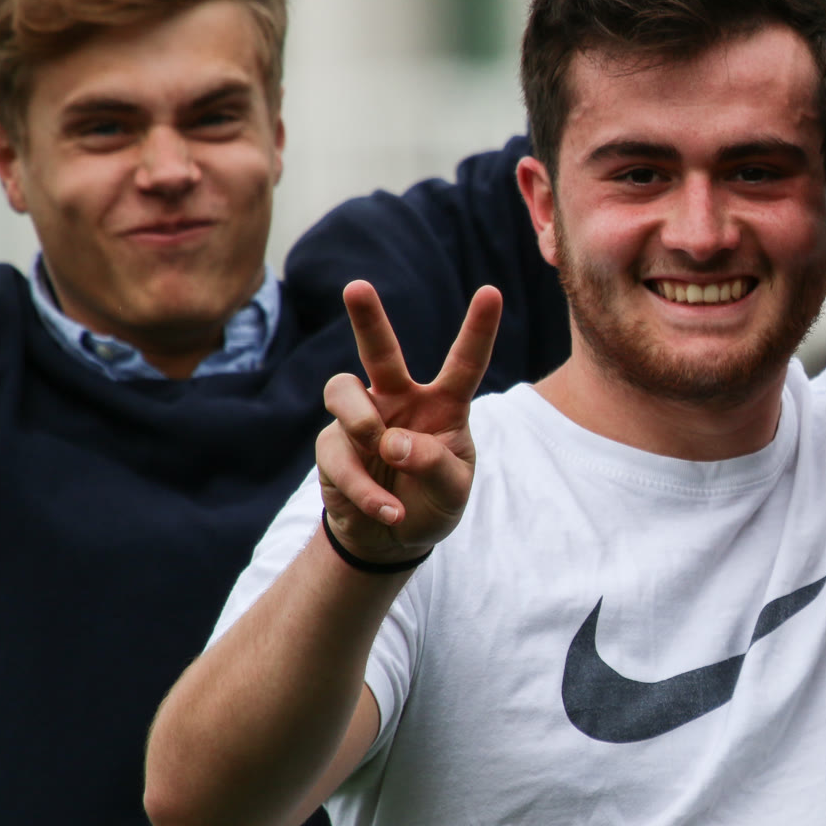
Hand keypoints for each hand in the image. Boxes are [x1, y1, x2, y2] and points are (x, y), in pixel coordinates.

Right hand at [317, 281, 501, 565]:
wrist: (391, 539)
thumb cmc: (431, 503)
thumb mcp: (453, 491)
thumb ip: (435, 464)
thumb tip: (392, 442)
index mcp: (443, 405)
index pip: (464, 364)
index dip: (479, 330)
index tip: (492, 292)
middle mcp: (400, 401)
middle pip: (380, 352)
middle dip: (367, 319)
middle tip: (356, 287)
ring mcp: (362, 419)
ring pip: (344, 391)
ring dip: (361, 422)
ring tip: (381, 449)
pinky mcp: (333, 446)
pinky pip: (338, 454)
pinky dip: (364, 489)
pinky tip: (387, 510)